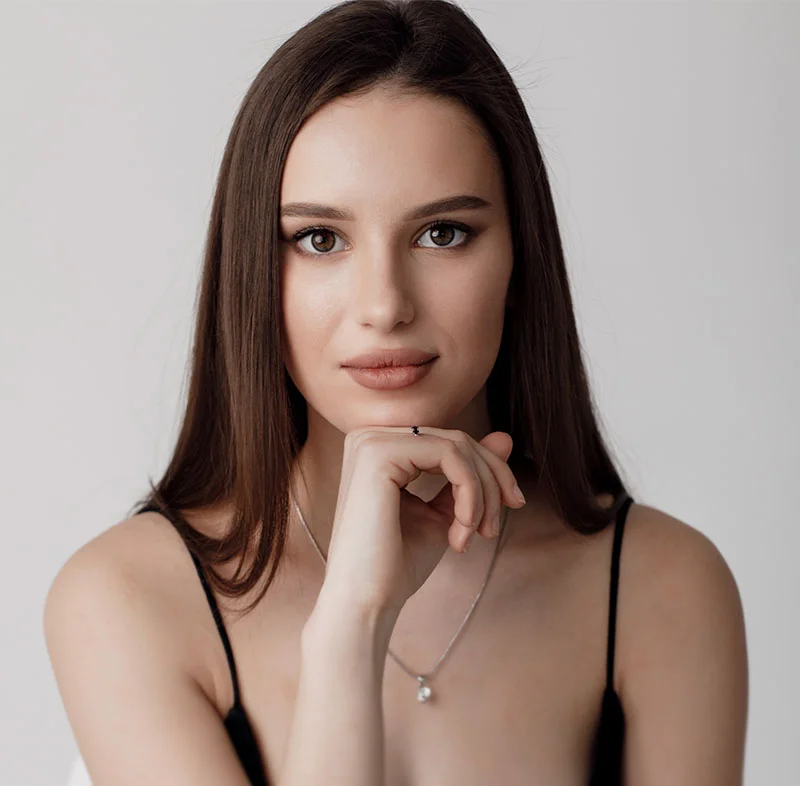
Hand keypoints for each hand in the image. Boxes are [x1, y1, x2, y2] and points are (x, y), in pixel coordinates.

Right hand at [318, 427, 526, 618]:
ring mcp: (372, 441)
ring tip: (479, 535)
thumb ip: (469, 474)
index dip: (490, 471)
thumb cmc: (398, 563)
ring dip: (482, 493)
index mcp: (380, 447)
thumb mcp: (445, 511)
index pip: (451, 442)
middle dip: (492, 481)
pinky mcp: (378, 454)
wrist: (365, 602)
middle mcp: (370, 436)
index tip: (512, 505)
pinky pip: (449, 456)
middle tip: (494, 527)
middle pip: (457, 440)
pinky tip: (462, 530)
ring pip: (457, 447)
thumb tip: (505, 437)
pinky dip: (470, 493)